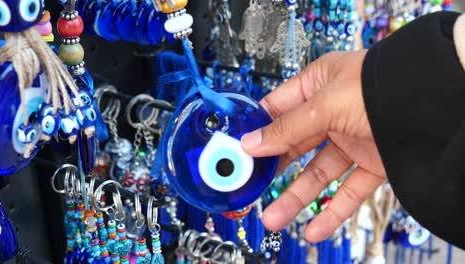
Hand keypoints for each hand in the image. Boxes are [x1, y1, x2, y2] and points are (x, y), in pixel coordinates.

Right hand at [241, 50, 386, 242]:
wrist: (437, 101)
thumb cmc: (381, 85)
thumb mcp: (326, 103)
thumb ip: (288, 128)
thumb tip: (251, 144)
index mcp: (317, 87)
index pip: (277, 111)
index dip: (257, 132)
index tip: (237, 153)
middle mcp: (331, 113)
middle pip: (293, 147)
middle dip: (271, 171)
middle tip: (251, 190)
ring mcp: (352, 140)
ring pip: (317, 174)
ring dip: (296, 198)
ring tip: (274, 219)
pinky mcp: (372, 164)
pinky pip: (347, 190)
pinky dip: (332, 210)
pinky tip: (315, 228)